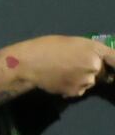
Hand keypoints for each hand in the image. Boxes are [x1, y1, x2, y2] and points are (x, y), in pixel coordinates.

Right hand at [0, 35, 114, 100]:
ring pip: (89, 82)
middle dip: (92, 69)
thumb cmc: (46, 47)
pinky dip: (72, 87)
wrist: (27, 63)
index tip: (113, 66)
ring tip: (63, 72)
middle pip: (101, 71)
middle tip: (73, 64)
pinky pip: (79, 90)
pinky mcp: (76, 92)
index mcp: (95, 49)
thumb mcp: (72, 42)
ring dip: (81, 79)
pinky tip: (58, 79)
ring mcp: (86, 81)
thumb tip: (98, 62)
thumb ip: (88, 51)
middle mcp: (95, 67)